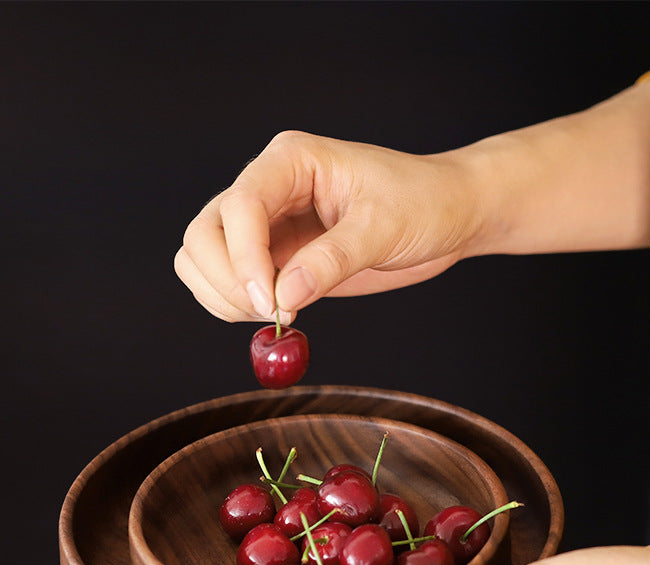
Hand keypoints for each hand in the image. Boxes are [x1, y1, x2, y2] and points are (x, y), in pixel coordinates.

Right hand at [174, 131, 481, 321]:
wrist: (447, 216)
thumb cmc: (425, 203)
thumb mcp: (384, 228)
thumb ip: (332, 260)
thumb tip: (281, 299)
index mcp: (290, 162)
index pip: (240, 206)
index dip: (243, 258)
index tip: (270, 303)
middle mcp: (267, 188)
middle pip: (204, 234)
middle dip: (228, 280)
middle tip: (274, 313)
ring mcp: (265, 225)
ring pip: (202, 259)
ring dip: (224, 296)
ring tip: (277, 316)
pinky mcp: (273, 258)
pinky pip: (228, 284)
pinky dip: (236, 307)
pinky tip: (278, 316)